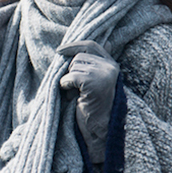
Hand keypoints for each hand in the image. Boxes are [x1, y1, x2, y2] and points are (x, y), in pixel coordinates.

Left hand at [58, 40, 119, 163]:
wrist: (100, 130)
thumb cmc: (95, 107)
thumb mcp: (96, 82)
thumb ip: (96, 64)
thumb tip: (104, 42)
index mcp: (112, 65)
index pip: (91, 46)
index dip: (73, 46)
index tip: (59, 50)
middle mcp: (110, 68)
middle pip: (78, 57)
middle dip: (70, 71)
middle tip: (74, 88)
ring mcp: (103, 74)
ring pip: (73, 66)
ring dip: (69, 80)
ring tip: (78, 94)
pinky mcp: (93, 82)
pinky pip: (69, 77)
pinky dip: (66, 86)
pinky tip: (73, 96)